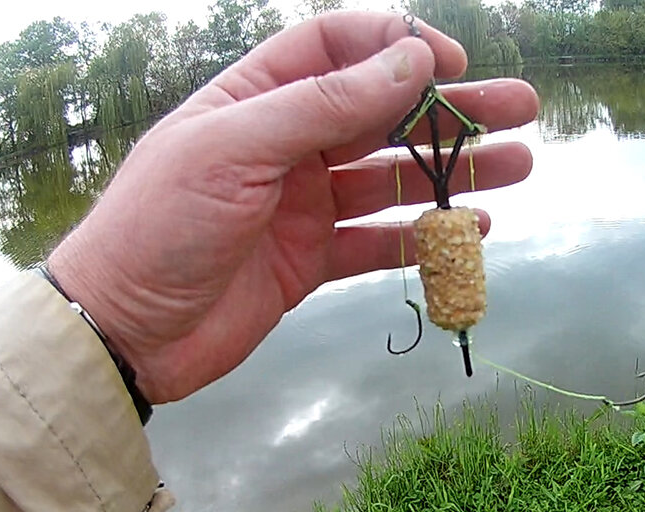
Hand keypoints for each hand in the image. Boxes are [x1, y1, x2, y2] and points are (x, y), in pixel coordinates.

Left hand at [47, 11, 538, 403]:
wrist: (123, 331)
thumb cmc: (159, 224)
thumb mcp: (236, 149)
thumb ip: (325, 106)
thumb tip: (410, 61)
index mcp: (255, 98)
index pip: (337, 49)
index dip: (396, 46)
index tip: (452, 63)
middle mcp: (285, 144)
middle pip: (382, 113)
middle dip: (451, 109)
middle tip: (522, 109)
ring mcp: (301, 204)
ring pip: (391, 178)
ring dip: (454, 171)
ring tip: (520, 165)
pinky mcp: (311, 261)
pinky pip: (380, 241)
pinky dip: (425, 235)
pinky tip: (472, 229)